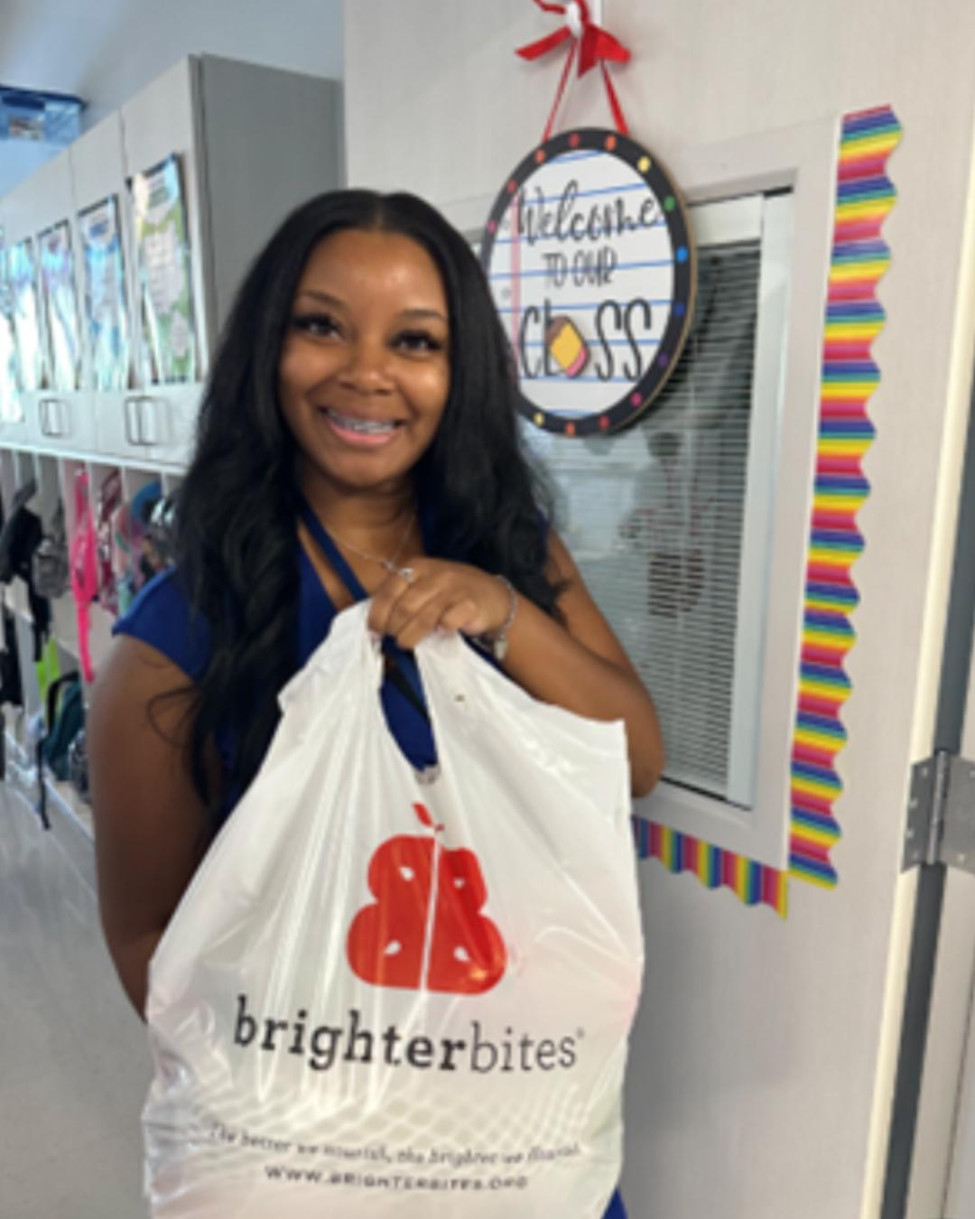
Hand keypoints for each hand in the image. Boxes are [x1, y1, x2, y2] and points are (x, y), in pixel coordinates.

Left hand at [367, 559, 511, 650]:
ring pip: (423, 618)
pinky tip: (439, 635)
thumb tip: (374, 623)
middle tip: (395, 639)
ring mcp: (453, 588)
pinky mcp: (469, 603)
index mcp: (416, 566)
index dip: (377, 616)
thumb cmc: (450, 594)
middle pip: (404, 608)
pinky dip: (440, 632)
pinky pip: (447, 623)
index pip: (388, 592)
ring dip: (411, 636)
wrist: (493, 597)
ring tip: (407, 644)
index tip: (374, 633)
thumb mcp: (423, 586)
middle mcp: (434, 573)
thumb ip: (401, 597)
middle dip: (394, 629)